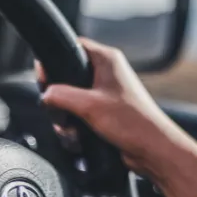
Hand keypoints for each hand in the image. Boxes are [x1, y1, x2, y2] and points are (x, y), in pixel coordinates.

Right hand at [37, 37, 196, 196]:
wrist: (152, 149)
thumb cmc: (132, 123)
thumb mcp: (89, 105)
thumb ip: (61, 95)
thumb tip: (45, 95)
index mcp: (107, 60)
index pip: (72, 46)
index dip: (54, 60)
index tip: (45, 77)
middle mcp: (107, 73)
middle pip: (68, 76)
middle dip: (59, 98)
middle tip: (58, 109)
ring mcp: (106, 93)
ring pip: (71, 99)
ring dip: (66, 116)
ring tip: (72, 129)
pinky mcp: (105, 112)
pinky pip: (80, 114)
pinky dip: (75, 125)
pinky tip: (78, 136)